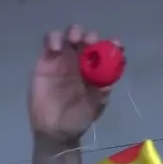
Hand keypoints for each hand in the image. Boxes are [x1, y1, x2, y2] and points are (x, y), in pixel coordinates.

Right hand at [29, 24, 118, 145]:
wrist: (56, 131)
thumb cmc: (78, 118)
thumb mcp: (96, 106)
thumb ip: (103, 90)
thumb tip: (112, 76)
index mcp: (96, 70)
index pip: (106, 52)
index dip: (112, 45)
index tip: (117, 45)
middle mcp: (81, 61)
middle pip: (87, 38)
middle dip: (91, 36)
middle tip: (91, 43)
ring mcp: (63, 58)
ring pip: (69, 35)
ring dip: (74, 32)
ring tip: (74, 40)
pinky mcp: (45, 59)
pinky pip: (49, 41)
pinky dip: (54, 39)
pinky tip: (57, 49)